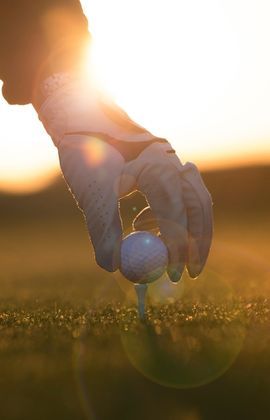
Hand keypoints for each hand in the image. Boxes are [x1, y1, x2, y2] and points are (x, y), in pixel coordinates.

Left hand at [37, 73, 212, 281]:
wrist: (84, 122)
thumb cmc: (85, 155)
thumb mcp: (92, 194)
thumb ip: (103, 230)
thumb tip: (113, 268)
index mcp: (155, 165)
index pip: (175, 211)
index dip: (176, 246)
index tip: (172, 274)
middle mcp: (173, 161)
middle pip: (199, 208)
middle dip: (197, 244)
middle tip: (188, 274)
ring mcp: (174, 162)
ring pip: (196, 202)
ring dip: (189, 232)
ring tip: (163, 251)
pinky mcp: (169, 168)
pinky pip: (184, 196)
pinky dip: (172, 217)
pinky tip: (141, 223)